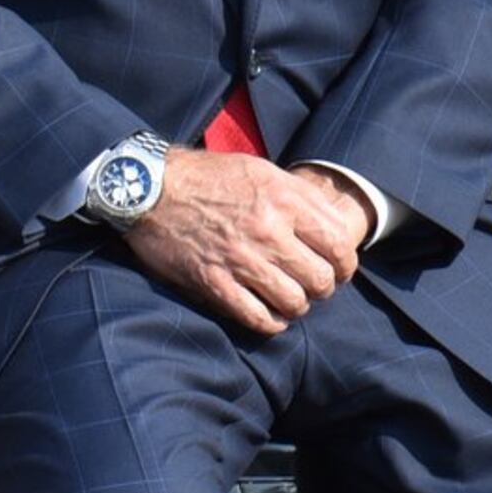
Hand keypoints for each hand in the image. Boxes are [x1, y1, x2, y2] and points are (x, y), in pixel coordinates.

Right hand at [124, 149, 367, 335]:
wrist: (147, 186)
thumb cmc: (206, 177)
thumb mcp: (259, 170)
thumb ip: (300, 196)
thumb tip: (334, 228)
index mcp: (282, 199)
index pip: (339, 246)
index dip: (345, 264)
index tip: (336, 268)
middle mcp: (266, 230)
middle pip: (321, 280)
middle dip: (321, 287)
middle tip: (309, 283)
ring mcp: (239, 259)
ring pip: (294, 303)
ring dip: (295, 305)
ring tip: (286, 297)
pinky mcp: (213, 282)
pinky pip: (258, 318)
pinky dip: (270, 322)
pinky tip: (266, 312)